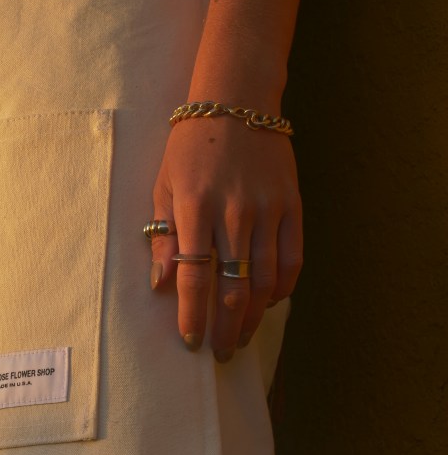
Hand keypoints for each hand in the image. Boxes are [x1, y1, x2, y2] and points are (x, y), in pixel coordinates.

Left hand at [150, 117, 301, 361]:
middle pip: (234, 288)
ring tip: (243, 336)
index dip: (192, 315)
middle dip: (226, 328)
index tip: (190, 341)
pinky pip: (292, 259)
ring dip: (255, 317)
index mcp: (195, 208)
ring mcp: (268, 210)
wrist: (236, 102)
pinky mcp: (293, 205)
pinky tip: (270, 303)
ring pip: (265, 280)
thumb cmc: (190, 148)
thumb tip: (161, 284)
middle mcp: (234, 212)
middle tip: (221, 352)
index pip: (195, 277)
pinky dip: (283, 288)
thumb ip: (164, 236)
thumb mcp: (164, 185)